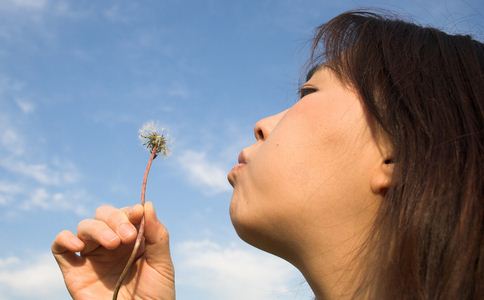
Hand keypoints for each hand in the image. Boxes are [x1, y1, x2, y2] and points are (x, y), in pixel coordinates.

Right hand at [52, 202, 174, 299]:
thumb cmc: (154, 297)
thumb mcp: (162, 265)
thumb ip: (157, 235)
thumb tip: (147, 204)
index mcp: (133, 239)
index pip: (126, 213)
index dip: (130, 211)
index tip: (138, 215)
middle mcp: (111, 244)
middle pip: (104, 214)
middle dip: (115, 218)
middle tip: (128, 236)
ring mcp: (91, 256)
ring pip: (85, 227)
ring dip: (98, 229)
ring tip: (114, 243)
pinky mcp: (74, 271)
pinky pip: (59, 247)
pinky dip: (64, 239)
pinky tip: (78, 246)